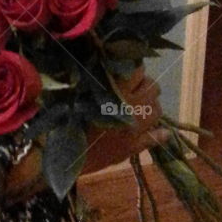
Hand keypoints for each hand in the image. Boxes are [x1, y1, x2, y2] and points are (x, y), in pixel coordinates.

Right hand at [1, 67, 167, 203]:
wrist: (62, 155)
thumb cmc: (64, 120)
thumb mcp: (79, 94)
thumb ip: (98, 80)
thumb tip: (112, 66)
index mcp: (115, 92)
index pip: (138, 71)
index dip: (133, 69)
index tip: (125, 72)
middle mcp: (130, 108)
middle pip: (153, 87)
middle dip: (145, 85)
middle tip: (133, 89)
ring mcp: (135, 129)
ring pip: (158, 110)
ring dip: (151, 106)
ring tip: (139, 108)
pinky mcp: (134, 147)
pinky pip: (155, 138)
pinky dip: (159, 133)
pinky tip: (157, 131)